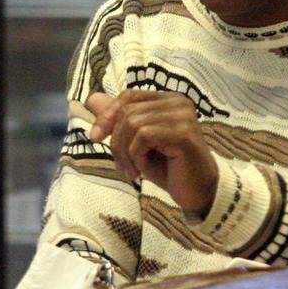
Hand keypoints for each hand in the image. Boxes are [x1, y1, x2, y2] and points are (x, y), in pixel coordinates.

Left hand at [85, 90, 218, 216]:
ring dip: (126, 152)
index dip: (107, 115)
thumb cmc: (167, 167)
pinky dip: (137, 156)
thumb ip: (117, 119)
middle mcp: (177, 102)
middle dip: (116, 141)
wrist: (196, 192)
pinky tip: (143, 171)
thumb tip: (91, 99)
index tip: (95, 137)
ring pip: (133, 124)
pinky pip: (144, 137)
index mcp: (167, 99)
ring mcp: (182, 115)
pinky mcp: (184, 132)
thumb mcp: (136, 142)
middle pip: (127, 111)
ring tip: (133, 170)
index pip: (128, 96)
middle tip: (122, 166)